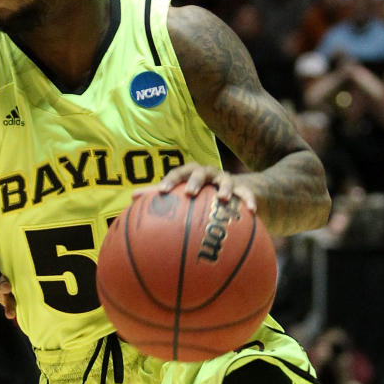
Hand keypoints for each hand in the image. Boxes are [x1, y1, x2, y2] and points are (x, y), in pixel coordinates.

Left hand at [140, 161, 258, 213]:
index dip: (170, 181)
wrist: (229, 191)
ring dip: (224, 187)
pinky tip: (252, 211)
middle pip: (200, 172)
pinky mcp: (242, 189)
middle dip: (195, 181)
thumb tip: (131, 198)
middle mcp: (207, 174)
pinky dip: (249, 200)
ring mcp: (225, 180)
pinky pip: (246, 194)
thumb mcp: (179, 194)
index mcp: (190, 174)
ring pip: (226, 180)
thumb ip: (157, 196)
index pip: (178, 174)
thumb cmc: (197, 194)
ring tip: (222, 198)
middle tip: (190, 193)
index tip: (163, 192)